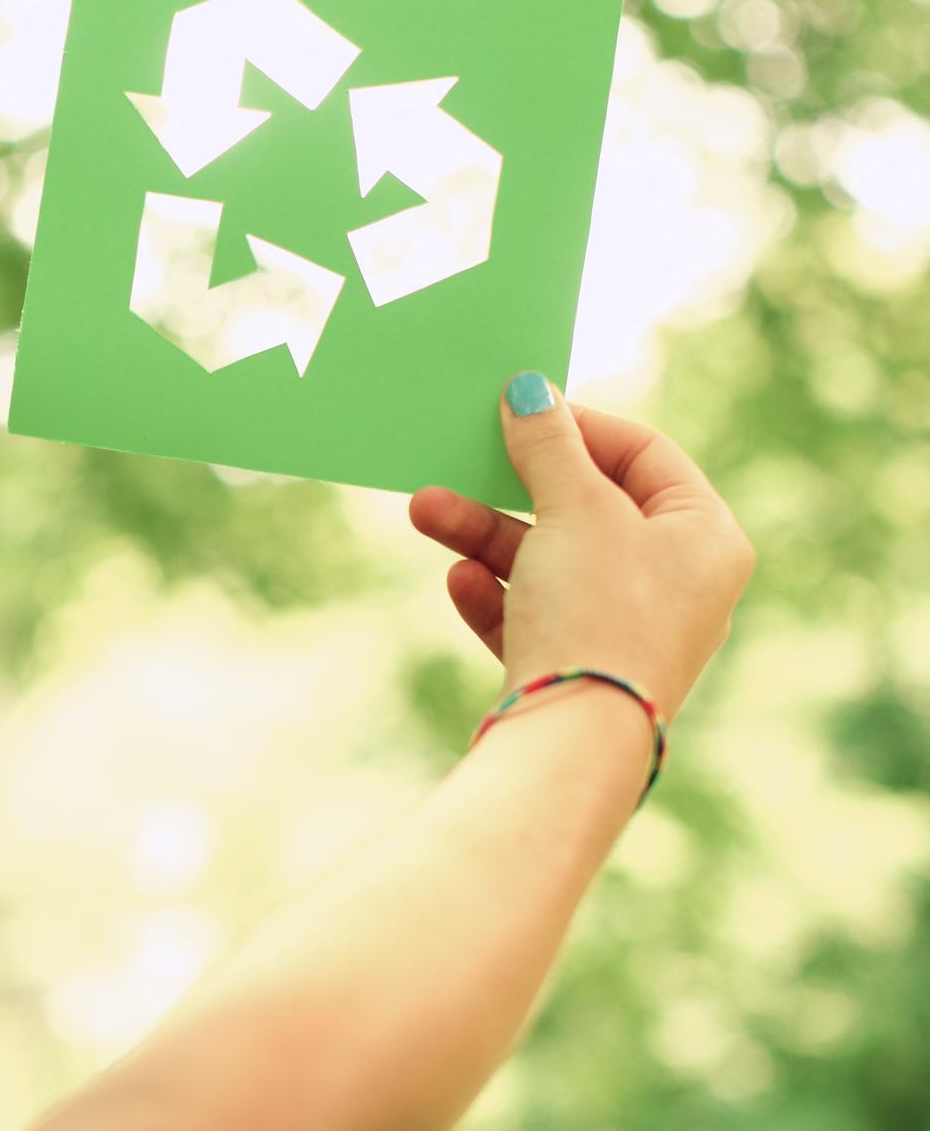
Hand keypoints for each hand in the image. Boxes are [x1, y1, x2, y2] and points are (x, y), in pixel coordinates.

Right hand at [408, 373, 754, 723]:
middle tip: (457, 460)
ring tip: (424, 512)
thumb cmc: (598, 611)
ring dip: (484, 535)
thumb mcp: (574, 508)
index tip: (519, 411)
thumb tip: (531, 390)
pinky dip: (495, 595)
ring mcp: (627, 630)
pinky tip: (458, 582)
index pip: (644, 454)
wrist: (573, 740)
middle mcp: (678, 584)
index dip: (579, 425)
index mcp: (706, 537)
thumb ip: (548, 444)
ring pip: (549, 561)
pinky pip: (533, 615)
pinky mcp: (580, 669)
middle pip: (586, 508)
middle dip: (510, 487)